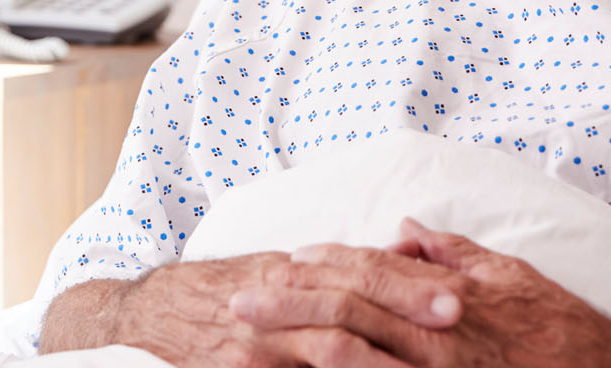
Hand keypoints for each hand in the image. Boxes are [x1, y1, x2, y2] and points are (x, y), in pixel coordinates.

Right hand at [40, 249, 455, 367]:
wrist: (150, 313)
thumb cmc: (225, 290)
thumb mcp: (276, 268)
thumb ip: (330, 269)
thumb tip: (395, 254)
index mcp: (296, 270)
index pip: (364, 270)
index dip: (411, 281)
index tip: (460, 290)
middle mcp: (280, 300)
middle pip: (355, 302)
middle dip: (406, 310)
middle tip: (455, 317)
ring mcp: (261, 341)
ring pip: (328, 349)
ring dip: (378, 356)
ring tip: (419, 364)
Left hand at [231, 218, 610, 366]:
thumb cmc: (564, 330)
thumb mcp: (514, 276)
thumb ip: (456, 253)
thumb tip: (406, 230)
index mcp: (452, 292)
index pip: (375, 268)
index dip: (326, 262)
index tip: (286, 259)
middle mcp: (438, 333)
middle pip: (349, 308)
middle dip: (289, 304)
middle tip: (238, 302)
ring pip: (351, 358)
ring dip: (292, 351)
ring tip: (245, 350)